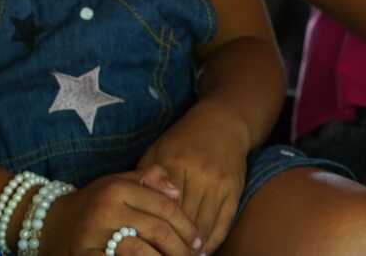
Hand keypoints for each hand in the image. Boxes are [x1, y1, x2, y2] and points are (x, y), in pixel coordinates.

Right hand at [40, 166, 201, 255]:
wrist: (48, 222)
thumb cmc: (92, 202)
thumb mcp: (117, 182)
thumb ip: (149, 180)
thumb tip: (177, 192)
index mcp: (118, 189)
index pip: (164, 207)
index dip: (186, 226)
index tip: (199, 241)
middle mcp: (107, 209)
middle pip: (157, 230)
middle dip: (181, 247)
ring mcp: (94, 235)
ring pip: (141, 251)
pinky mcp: (85, 255)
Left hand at [137, 101, 250, 252]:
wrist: (223, 122)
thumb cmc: (183, 140)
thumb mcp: (158, 151)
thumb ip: (145, 178)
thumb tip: (131, 209)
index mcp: (175, 165)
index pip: (161, 207)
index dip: (153, 230)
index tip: (143, 247)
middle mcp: (200, 176)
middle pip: (183, 220)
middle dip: (172, 244)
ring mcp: (220, 185)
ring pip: (204, 226)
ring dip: (192, 248)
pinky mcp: (235, 191)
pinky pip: (224, 223)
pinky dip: (212, 242)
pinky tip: (202, 252)